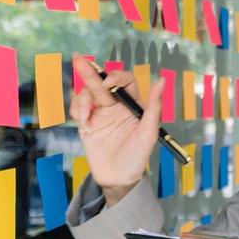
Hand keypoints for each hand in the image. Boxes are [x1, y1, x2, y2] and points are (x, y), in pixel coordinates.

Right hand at [69, 56, 165, 193]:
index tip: (109, 84)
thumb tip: (161, 80)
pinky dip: (76, 111)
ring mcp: (99, 113)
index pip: (124, 81)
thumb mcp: (149, 133)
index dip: (116, 77)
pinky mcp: (86, 122)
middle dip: (90, 72)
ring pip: (86, 94)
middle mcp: (115, 105)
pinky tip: (83, 124)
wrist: (118, 179)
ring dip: (82, 102)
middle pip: (101, 82)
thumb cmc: (137, 157)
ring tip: (84, 119)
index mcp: (132, 104)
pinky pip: (77, 108)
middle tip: (78, 59)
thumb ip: (153, 107)